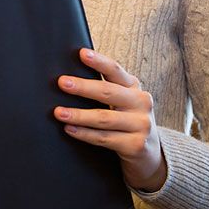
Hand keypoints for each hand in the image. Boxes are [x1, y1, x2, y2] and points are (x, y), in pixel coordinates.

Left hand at [54, 47, 166, 191]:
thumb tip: (70, 79)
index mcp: (134, 87)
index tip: (82, 53)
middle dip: (83, 87)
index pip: (115, 70)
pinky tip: (70, 129)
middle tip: (62, 82)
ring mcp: (141, 125)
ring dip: (79, 115)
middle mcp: (141, 103)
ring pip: (104, 118)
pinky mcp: (136, 146)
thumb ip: (106, 89)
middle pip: (108, 92)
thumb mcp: (124, 102)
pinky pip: (104, 138)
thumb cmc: (127, 121)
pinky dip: (84, 134)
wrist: (149, 155)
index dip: (99, 61)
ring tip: (59, 112)